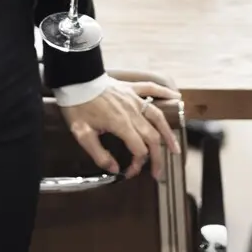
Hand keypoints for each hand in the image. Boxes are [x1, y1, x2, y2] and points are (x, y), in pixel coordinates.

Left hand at [60, 80, 181, 180]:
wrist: (75, 79)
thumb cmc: (77, 106)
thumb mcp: (82, 134)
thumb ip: (99, 154)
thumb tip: (114, 170)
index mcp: (121, 124)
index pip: (138, 150)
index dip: (137, 165)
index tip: (129, 173)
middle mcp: (132, 111)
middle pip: (152, 137)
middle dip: (157, 157)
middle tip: (158, 172)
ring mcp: (133, 98)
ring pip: (157, 117)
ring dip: (168, 133)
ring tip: (175, 148)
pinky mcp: (130, 88)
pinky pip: (152, 88)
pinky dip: (165, 92)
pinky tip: (176, 97)